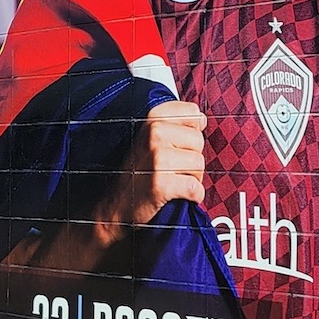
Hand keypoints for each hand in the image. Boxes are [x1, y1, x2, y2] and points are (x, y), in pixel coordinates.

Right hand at [94, 100, 206, 245]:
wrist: (115, 205)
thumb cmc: (137, 171)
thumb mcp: (148, 137)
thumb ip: (174, 124)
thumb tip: (202, 119)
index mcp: (153, 119)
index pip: (193, 113)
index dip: (191, 131)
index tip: (178, 143)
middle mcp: (154, 134)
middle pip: (199, 141)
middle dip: (191, 158)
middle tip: (172, 168)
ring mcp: (157, 159)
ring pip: (199, 165)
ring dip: (191, 178)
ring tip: (172, 181)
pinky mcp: (161, 184)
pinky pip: (195, 188)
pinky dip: (192, 196)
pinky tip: (177, 195)